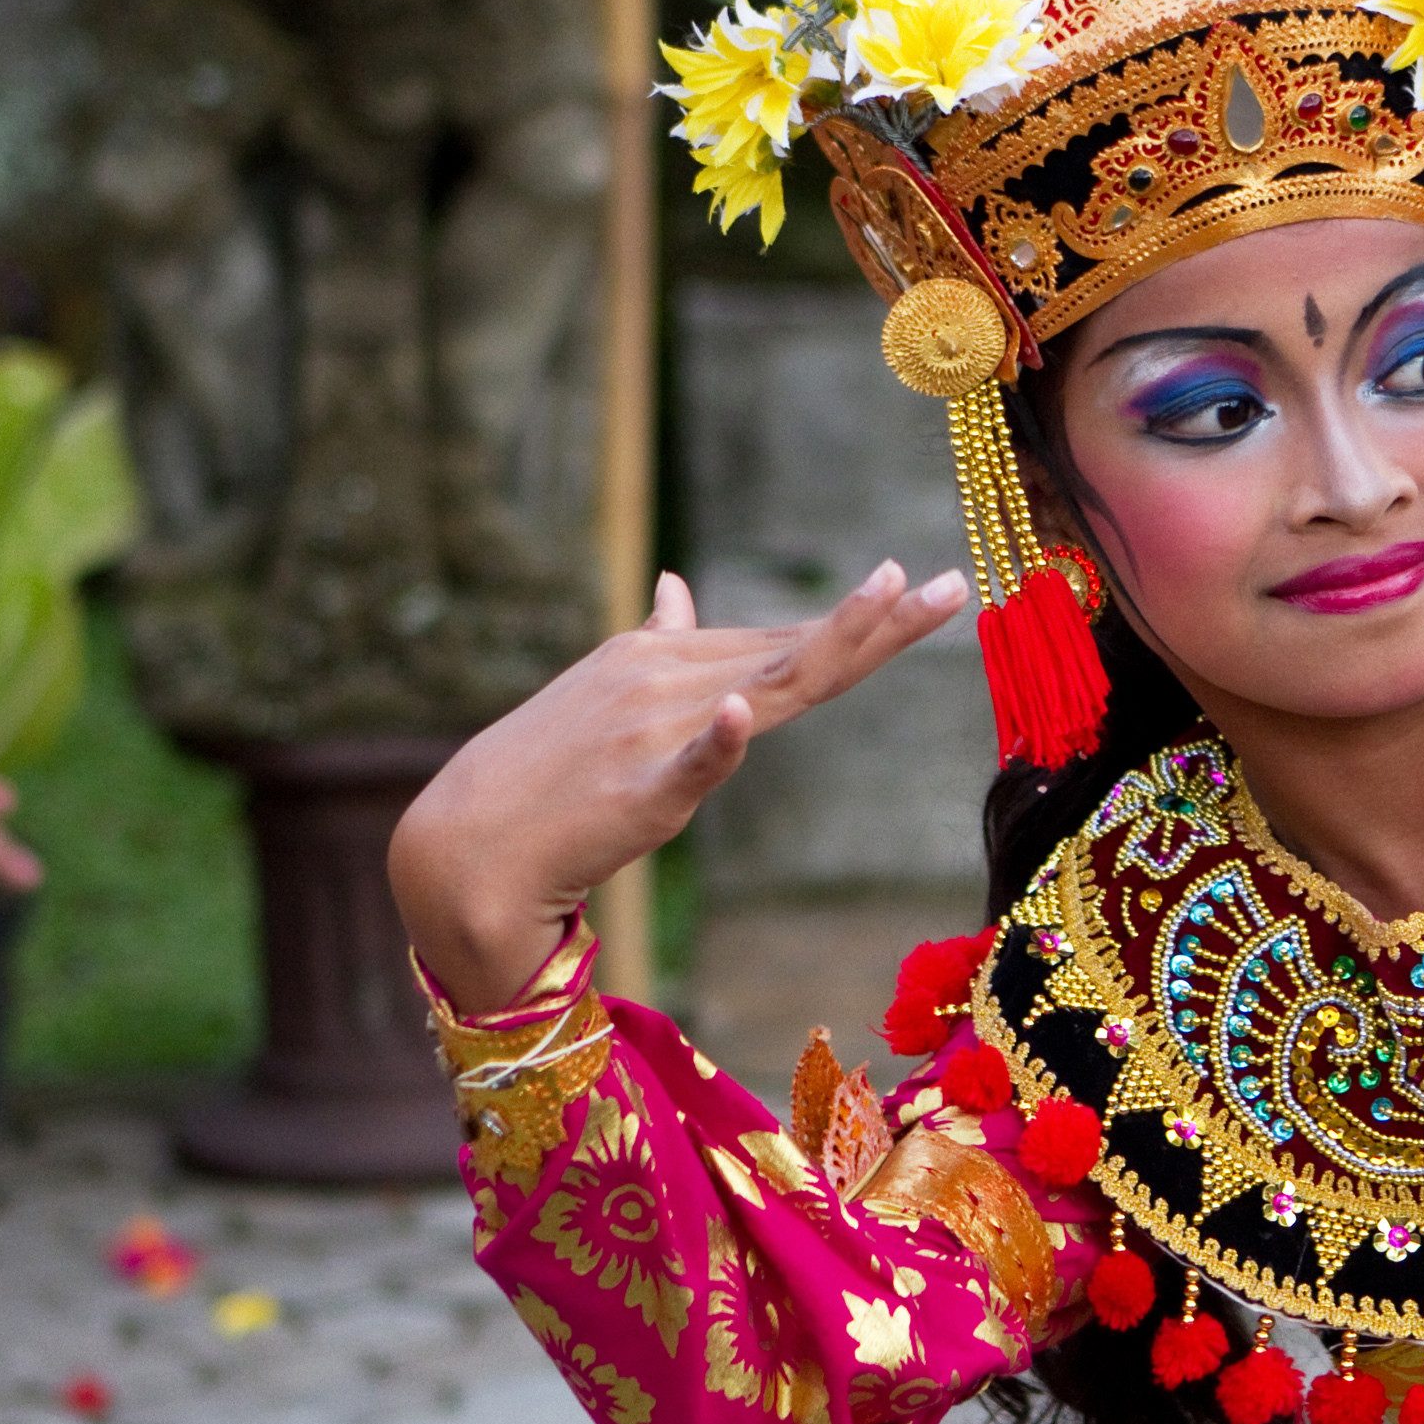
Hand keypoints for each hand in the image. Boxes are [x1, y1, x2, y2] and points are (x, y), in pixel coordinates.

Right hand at [391, 560, 968, 1013]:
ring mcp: (653, 730)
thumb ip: (662, 643)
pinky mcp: (636, 791)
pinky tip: (737, 710)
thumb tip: (676, 583)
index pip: (786, 636)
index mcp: (670, 655)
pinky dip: (713, 736)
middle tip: (953, 588)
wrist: (470, 841)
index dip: (862, 618)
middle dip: (879, 622)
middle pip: (796, 651)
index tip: (929, 588)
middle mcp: (670, 678)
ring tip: (889, 597)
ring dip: (829, 640)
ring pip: (765, 683)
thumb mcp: (611, 692)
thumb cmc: (551, 770)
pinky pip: (687, 760)